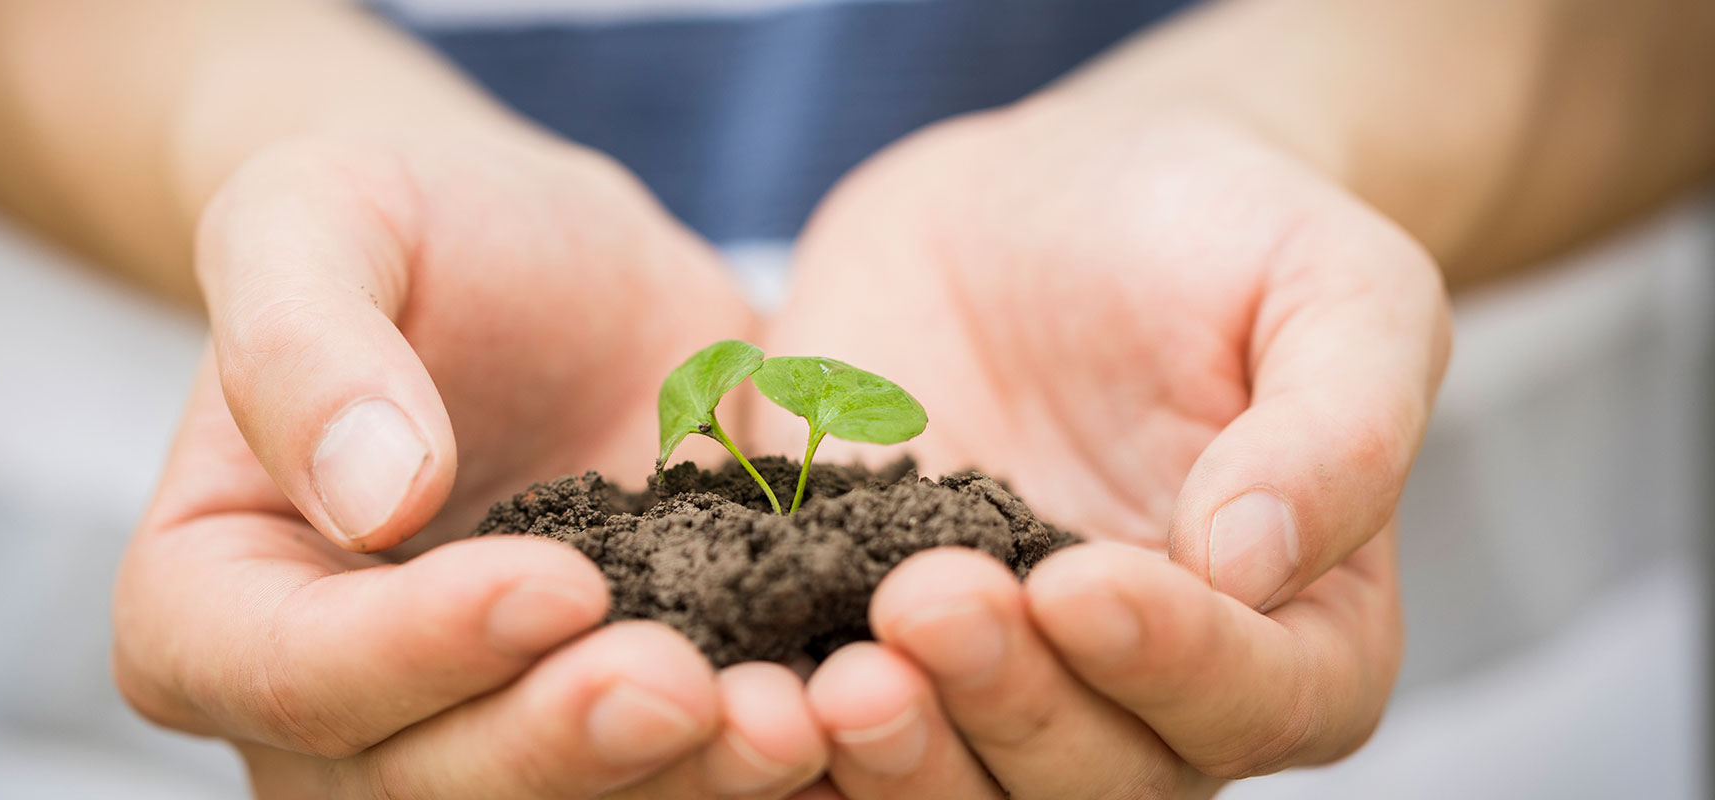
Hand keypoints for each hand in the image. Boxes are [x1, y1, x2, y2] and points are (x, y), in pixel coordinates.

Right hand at [114, 132, 828, 797]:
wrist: (555, 273)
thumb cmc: (414, 231)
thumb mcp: (323, 217)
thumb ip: (305, 339)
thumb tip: (370, 497)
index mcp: (214, 605)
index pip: (294, 668)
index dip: (417, 650)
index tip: (557, 582)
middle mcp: (335, 713)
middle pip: (426, 784)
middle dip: (558, 748)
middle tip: (686, 689)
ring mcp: (472, 736)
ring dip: (672, 787)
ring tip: (786, 721)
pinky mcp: (607, 736)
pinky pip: (665, 781)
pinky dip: (747, 772)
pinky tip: (840, 723)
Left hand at [762, 96, 1447, 796]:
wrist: (1055, 196)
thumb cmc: (1225, 231)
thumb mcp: (1335, 283)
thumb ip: (1337, 423)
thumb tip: (1256, 561)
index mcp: (1294, 636)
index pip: (1251, 699)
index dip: (1168, 662)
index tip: (1077, 584)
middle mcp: (1143, 695)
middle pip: (1092, 775)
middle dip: (1007, 706)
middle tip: (923, 608)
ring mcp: (996, 679)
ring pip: (956, 786)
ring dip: (893, 759)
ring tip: (826, 683)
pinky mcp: (862, 637)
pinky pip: (825, 725)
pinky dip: (780, 727)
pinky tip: (732, 678)